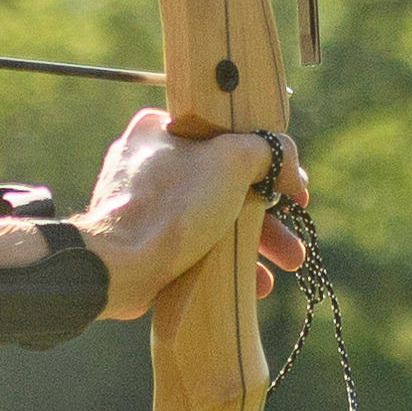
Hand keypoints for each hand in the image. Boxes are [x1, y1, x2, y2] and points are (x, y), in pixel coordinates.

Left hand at [76, 111, 311, 322]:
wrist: (119, 268)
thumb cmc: (171, 207)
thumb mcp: (232, 161)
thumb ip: (269, 151)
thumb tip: (291, 170)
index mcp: (161, 128)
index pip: (226, 136)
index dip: (266, 163)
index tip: (292, 191)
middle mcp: (147, 160)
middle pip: (224, 182)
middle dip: (267, 216)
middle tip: (293, 241)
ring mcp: (142, 202)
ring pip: (211, 215)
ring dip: (252, 242)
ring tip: (285, 268)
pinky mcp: (141, 238)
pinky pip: (191, 242)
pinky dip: (222, 257)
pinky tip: (253, 282)